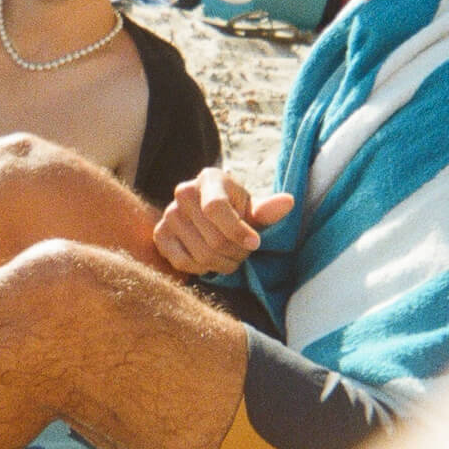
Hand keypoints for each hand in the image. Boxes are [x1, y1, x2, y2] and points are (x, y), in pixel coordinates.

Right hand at [153, 167, 294, 275]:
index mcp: (209, 179)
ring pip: (202, 255)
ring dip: (223, 264)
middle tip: (244, 253)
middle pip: (214, 239)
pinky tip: (211, 261)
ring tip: (231, 257)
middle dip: (237, 253)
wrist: (206, 212)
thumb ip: (267, 210)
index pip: (216, 209)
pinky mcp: (160, 235)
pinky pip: (184, 263)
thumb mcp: (253, 208)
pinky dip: (203, 269)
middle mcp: (183, 192)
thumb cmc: (235, 209)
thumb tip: (288, 202)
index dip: (237, 231)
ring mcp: (168, 214)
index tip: (256, 244)